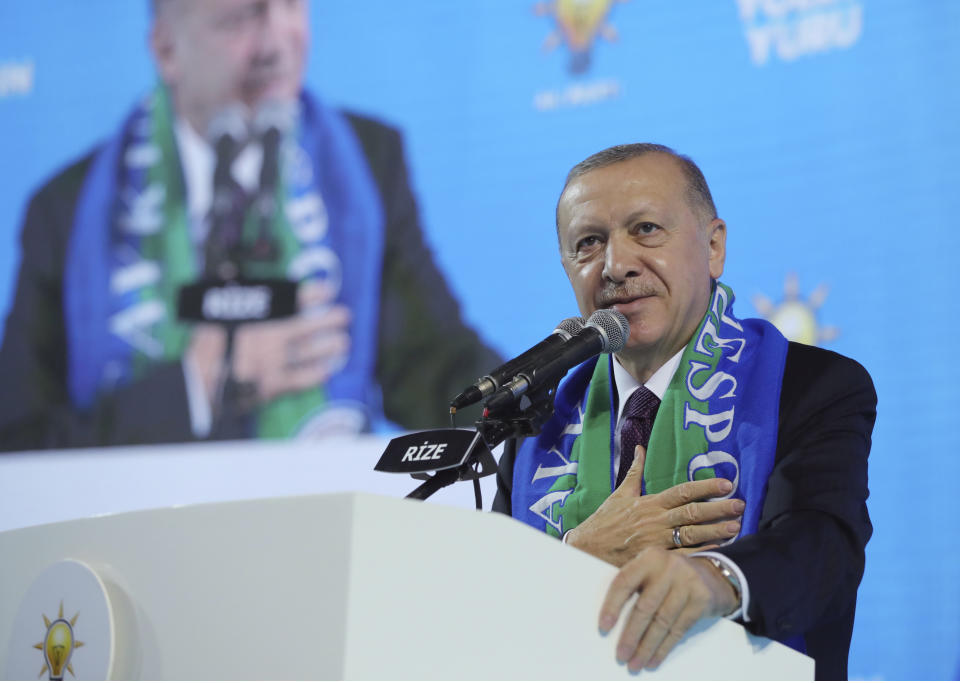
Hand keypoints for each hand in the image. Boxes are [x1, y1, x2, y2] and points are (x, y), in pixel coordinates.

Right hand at [186, 280, 350, 405]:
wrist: (198, 384)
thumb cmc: (204, 347)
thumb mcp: (210, 314)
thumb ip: (225, 293)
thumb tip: (225, 269)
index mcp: (256, 318)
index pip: (289, 300)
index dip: (312, 294)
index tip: (328, 291)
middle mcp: (268, 337)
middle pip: (306, 326)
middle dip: (328, 319)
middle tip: (345, 316)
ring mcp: (272, 362)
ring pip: (308, 352)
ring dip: (328, 347)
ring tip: (343, 342)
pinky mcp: (272, 385)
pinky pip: (300, 380)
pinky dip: (314, 375)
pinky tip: (327, 370)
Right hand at [566, 445, 743, 566]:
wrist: (586, 549)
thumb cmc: (604, 522)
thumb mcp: (619, 494)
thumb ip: (634, 471)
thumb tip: (641, 448)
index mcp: (649, 503)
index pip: (683, 491)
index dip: (706, 487)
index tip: (726, 484)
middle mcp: (656, 521)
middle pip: (692, 512)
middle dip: (718, 508)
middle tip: (740, 504)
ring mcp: (656, 542)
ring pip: (692, 535)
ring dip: (715, 531)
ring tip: (736, 526)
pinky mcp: (655, 560)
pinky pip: (682, 557)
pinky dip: (700, 554)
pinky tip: (718, 551)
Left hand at [599, 548, 738, 672]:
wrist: (712, 576)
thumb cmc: (669, 578)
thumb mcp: (652, 572)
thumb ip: (636, 587)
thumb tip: (613, 624)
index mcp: (649, 558)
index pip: (625, 581)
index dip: (612, 605)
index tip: (603, 627)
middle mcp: (669, 567)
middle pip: (645, 606)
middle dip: (631, 635)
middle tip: (621, 655)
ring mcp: (688, 582)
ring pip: (662, 622)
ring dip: (647, 647)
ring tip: (635, 663)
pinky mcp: (702, 599)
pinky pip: (679, 629)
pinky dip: (664, 648)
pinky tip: (654, 659)